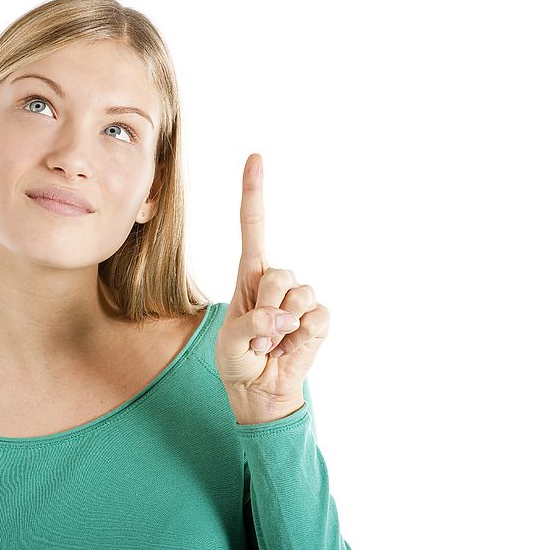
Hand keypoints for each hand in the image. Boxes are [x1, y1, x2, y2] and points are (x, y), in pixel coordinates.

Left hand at [214, 153, 329, 423]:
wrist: (261, 391)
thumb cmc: (239, 362)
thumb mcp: (229, 345)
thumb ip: (250, 326)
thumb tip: (283, 316)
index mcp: (249, 276)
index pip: (253, 226)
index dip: (254, 193)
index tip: (256, 158)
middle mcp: (276, 281)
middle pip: (277, 275)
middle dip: (264, 309)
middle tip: (258, 338)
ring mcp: (300, 298)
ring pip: (298, 296)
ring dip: (281, 328)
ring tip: (272, 344)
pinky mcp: (319, 318)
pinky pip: (317, 318)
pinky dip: (302, 338)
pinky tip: (292, 347)